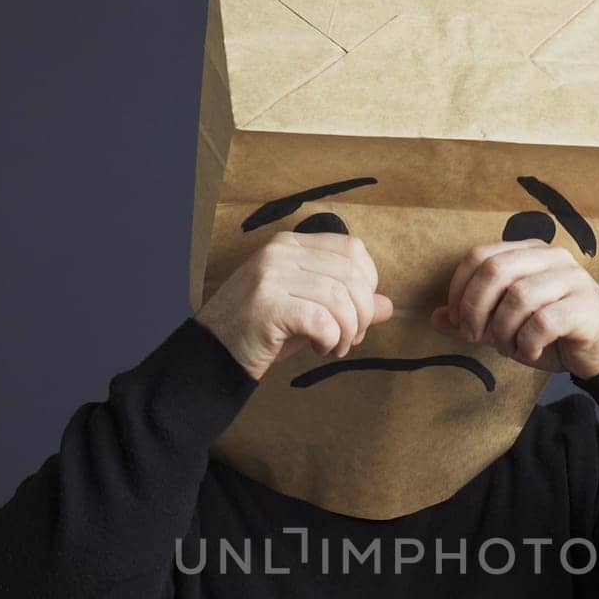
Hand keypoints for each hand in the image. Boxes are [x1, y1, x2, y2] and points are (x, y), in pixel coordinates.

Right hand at [197, 232, 392, 380]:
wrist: (211, 354)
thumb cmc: (261, 332)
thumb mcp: (308, 311)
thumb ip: (347, 304)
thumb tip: (388, 306)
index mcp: (290, 244)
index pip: (352, 249)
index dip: (368, 283)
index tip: (359, 314)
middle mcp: (280, 252)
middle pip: (351, 274)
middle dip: (363, 313)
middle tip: (352, 338)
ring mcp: (271, 276)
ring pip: (340, 297)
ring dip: (348, 330)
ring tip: (335, 346)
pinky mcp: (266, 305)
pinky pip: (321, 320)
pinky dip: (331, 339)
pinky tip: (320, 349)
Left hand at [429, 239, 598, 378]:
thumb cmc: (551, 334)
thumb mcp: (504, 326)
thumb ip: (472, 319)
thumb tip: (435, 317)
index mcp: (527, 252)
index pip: (479, 256)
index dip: (459, 290)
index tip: (458, 321)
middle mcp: (550, 257)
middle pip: (495, 269)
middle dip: (475, 308)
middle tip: (476, 336)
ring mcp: (571, 278)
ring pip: (519, 296)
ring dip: (503, 330)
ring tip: (508, 346)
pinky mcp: (585, 305)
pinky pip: (543, 321)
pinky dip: (528, 343)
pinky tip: (530, 351)